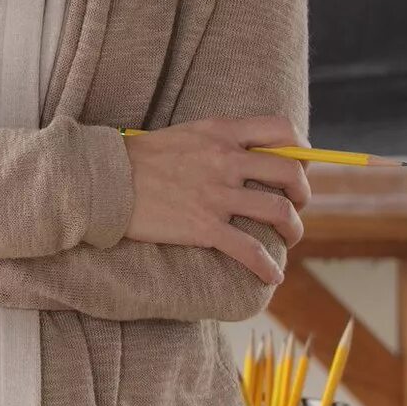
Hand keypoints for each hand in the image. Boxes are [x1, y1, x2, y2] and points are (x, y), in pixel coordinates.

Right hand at [121, 116, 312, 284]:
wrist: (103, 181)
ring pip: (279, 212)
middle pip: (290, 174)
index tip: (299, 166)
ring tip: (289, 238)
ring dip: (293, 229)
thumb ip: (216, 142)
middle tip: (296, 206)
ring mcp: (216, 194)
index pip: (281, 130)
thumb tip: (245, 157)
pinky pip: (250, 250)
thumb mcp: (183, 135)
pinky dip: (267, 266)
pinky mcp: (204, 227)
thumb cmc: (137, 159)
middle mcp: (224, 159)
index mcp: (219, 132)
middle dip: (303, 194)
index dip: (300, 150)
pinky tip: (271, 275)